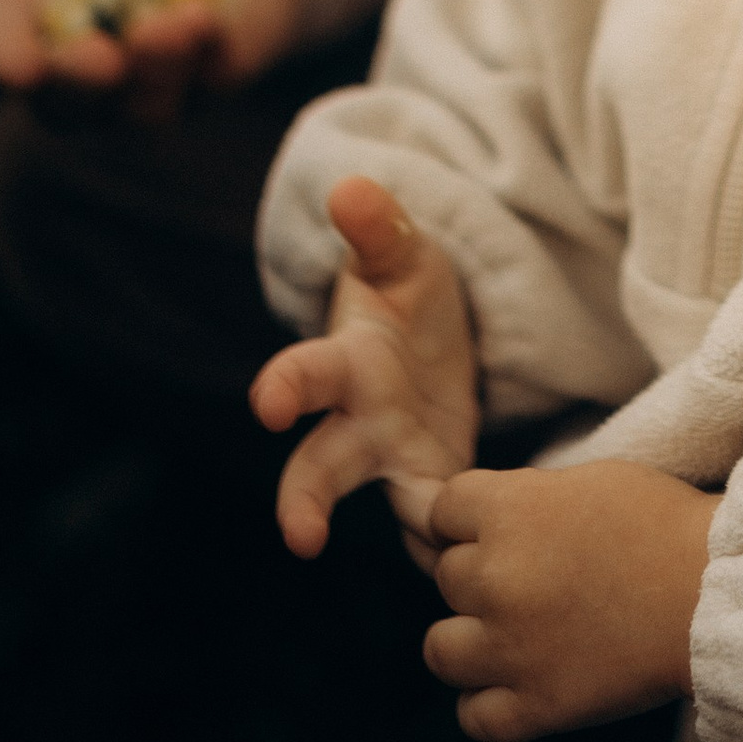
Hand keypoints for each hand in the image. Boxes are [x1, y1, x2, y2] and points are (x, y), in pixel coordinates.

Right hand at [0, 0, 306, 108]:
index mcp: (14, 4)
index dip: (2, 56)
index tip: (17, 61)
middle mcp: (73, 51)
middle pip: (65, 102)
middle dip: (80, 85)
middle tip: (99, 61)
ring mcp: (146, 70)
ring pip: (142, 105)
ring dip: (157, 72)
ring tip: (174, 21)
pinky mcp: (213, 62)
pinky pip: (213, 80)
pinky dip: (214, 58)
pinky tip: (216, 20)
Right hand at [252, 181, 479, 555]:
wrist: (430, 335)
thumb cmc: (404, 289)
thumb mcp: (400, 251)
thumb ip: (378, 228)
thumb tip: (350, 187)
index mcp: (347, 359)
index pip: (306, 372)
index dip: (287, 387)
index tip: (268, 404)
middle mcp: (358, 419)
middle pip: (320, 466)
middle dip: (306, 499)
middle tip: (299, 536)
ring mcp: (394, 457)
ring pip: (385, 508)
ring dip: (409, 531)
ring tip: (436, 554)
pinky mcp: (431, 480)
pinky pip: (435, 524)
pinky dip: (447, 541)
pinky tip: (474, 552)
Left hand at [415, 462, 717, 741]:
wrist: (717, 596)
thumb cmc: (665, 527)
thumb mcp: (589, 481)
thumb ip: (526, 500)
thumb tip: (492, 521)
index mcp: (508, 511)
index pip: (442, 511)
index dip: (470, 519)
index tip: (502, 529)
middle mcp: (495, 579)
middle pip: (445, 576)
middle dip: (481, 575)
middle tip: (532, 580)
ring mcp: (510, 648)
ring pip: (439, 649)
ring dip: (469, 641)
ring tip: (509, 636)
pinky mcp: (536, 706)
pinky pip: (473, 716)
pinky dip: (488, 705)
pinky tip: (518, 685)